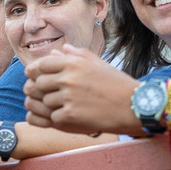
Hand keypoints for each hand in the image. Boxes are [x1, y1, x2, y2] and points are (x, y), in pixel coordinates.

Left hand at [23, 44, 139, 134]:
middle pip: (38, 84)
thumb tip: (61, 50)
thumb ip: (78, 55)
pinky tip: (72, 117)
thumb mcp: (99, 64)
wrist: (134, 106)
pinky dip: (60, 119)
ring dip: (52, 106)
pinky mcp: (71, 115)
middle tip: (50, 95)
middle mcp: (68, 78)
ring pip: (44, 102)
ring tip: (66, 106)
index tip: (37, 77)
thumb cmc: (118, 84)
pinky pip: (53, 118)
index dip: (36, 72)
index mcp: (74, 63)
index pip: (41, 64)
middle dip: (42, 90)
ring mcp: (68, 97)